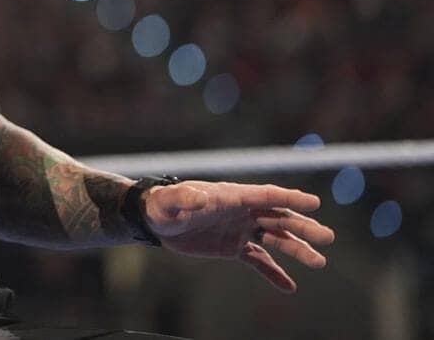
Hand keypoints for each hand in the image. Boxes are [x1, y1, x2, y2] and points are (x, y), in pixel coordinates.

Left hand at [143, 181, 335, 292]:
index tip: (314, 203)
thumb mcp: (171, 200)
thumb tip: (200, 198)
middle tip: (327, 238)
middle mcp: (242, 211)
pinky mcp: (234, 247)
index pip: (266, 196)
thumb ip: (185, 198)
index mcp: (233, 196)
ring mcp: (241, 229)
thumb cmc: (164, 205)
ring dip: (297, 249)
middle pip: (279, 217)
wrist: (156, 220)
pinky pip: (259, 261)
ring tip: (319, 262)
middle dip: (303, 227)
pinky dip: (274, 273)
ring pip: (276, 238)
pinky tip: (290, 286)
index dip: (289, 198)